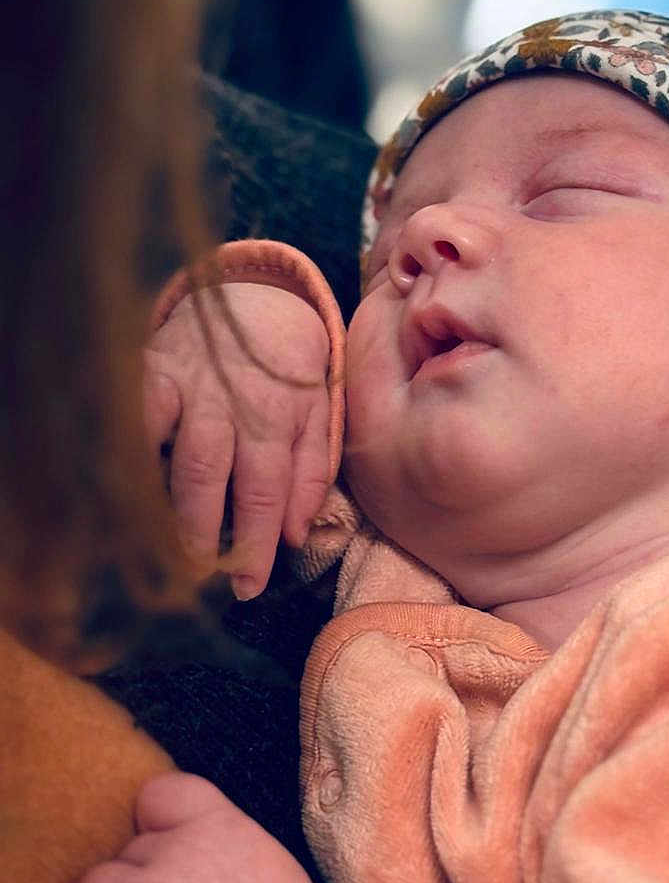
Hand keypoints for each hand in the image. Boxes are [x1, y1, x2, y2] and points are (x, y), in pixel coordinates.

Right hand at [145, 282, 331, 596]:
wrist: (257, 294)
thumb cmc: (295, 368)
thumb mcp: (321, 414)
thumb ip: (312, 473)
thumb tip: (298, 536)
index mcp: (277, 414)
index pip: (265, 491)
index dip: (257, 544)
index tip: (250, 587)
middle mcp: (229, 400)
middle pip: (210, 478)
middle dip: (206, 536)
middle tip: (206, 578)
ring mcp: (186, 384)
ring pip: (169, 453)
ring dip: (169, 510)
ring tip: (173, 553)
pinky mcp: (150, 371)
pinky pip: (135, 422)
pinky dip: (133, 457)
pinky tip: (136, 494)